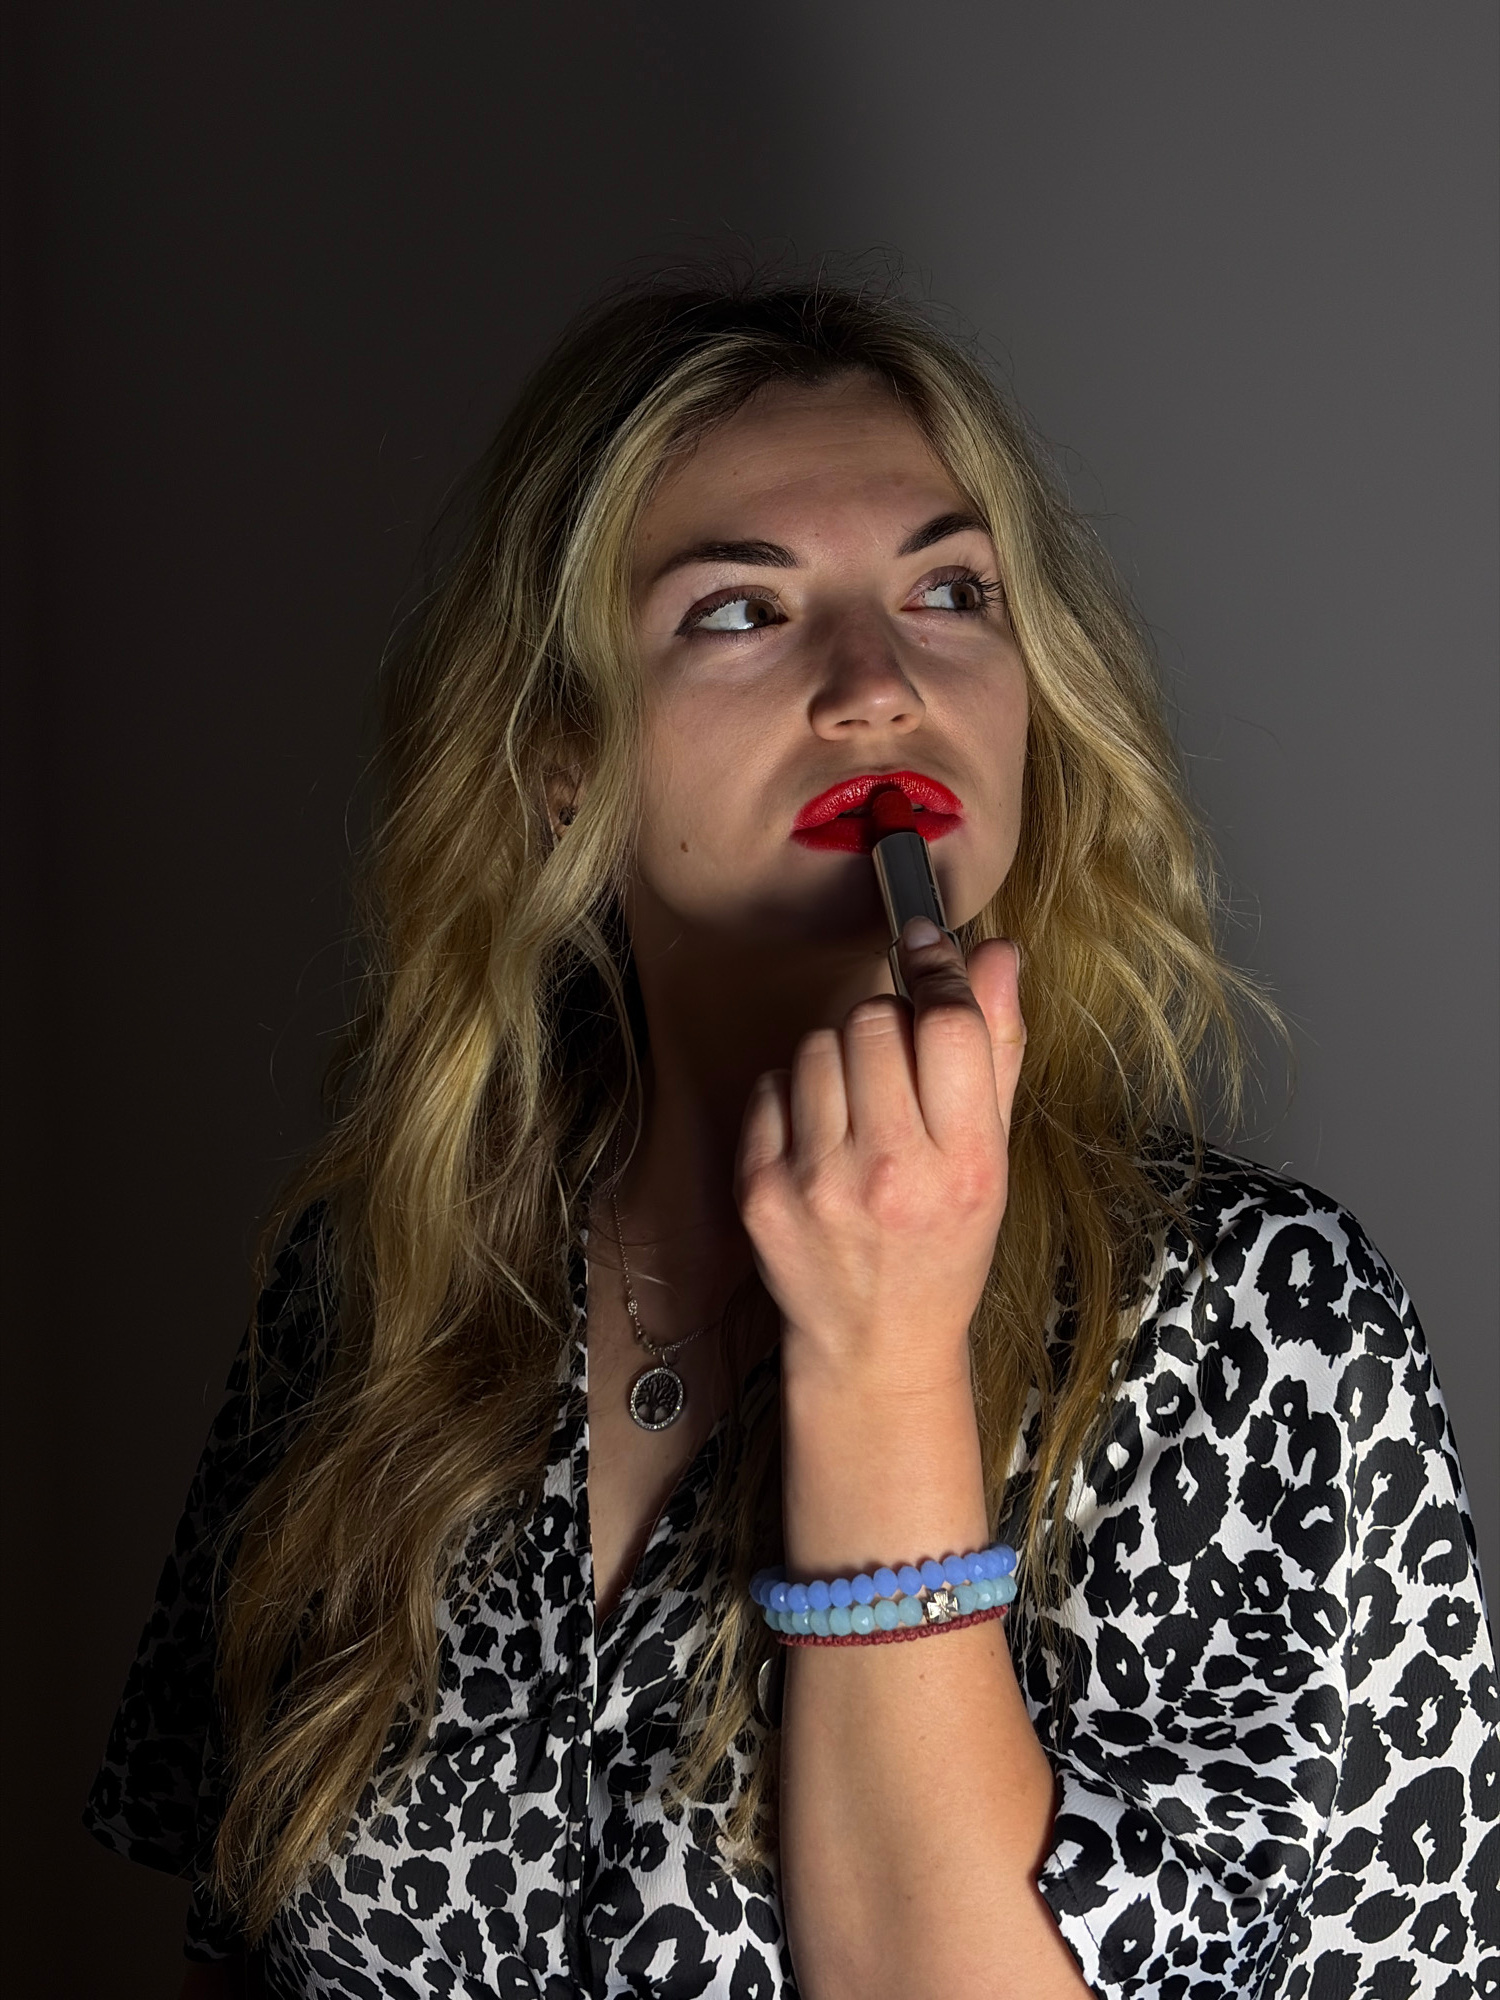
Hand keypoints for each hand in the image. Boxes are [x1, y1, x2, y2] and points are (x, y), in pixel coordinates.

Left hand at [734, 918, 1024, 1394]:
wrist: (875, 1343)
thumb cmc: (944, 1243)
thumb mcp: (993, 1156)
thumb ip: (997, 1050)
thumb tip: (996, 953)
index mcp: (965, 1165)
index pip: (947, 1026)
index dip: (938, 970)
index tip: (929, 947)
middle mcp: (889, 1174)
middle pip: (873, 1022)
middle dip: (887, 1024)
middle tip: (898, 1065)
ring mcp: (816, 1184)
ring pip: (817, 1045)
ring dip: (840, 1057)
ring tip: (860, 1110)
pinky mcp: (760, 1190)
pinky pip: (772, 1084)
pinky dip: (795, 1095)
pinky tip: (820, 1138)